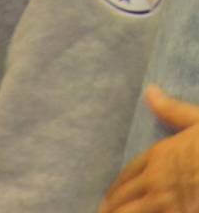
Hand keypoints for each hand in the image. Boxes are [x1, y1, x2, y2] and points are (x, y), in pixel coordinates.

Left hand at [99, 86, 198, 211]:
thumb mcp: (196, 119)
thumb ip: (171, 109)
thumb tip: (149, 90)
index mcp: (158, 155)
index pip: (128, 171)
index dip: (117, 184)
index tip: (108, 194)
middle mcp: (156, 180)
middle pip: (125, 195)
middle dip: (112, 205)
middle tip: (101, 211)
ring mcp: (167, 202)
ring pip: (133, 212)